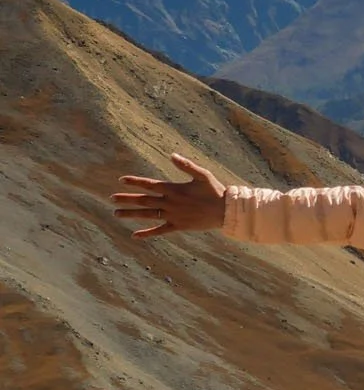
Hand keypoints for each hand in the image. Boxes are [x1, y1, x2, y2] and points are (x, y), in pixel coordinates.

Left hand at [114, 155, 228, 237]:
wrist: (225, 211)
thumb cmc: (215, 190)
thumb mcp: (203, 174)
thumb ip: (186, 165)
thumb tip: (172, 154)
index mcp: (174, 189)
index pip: (150, 185)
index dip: (135, 182)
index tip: (121, 180)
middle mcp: (170, 203)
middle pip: (144, 200)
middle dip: (126, 199)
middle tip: (112, 198)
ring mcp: (173, 215)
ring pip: (147, 215)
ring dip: (131, 214)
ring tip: (116, 213)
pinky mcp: (178, 226)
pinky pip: (160, 230)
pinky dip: (147, 233)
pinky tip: (135, 235)